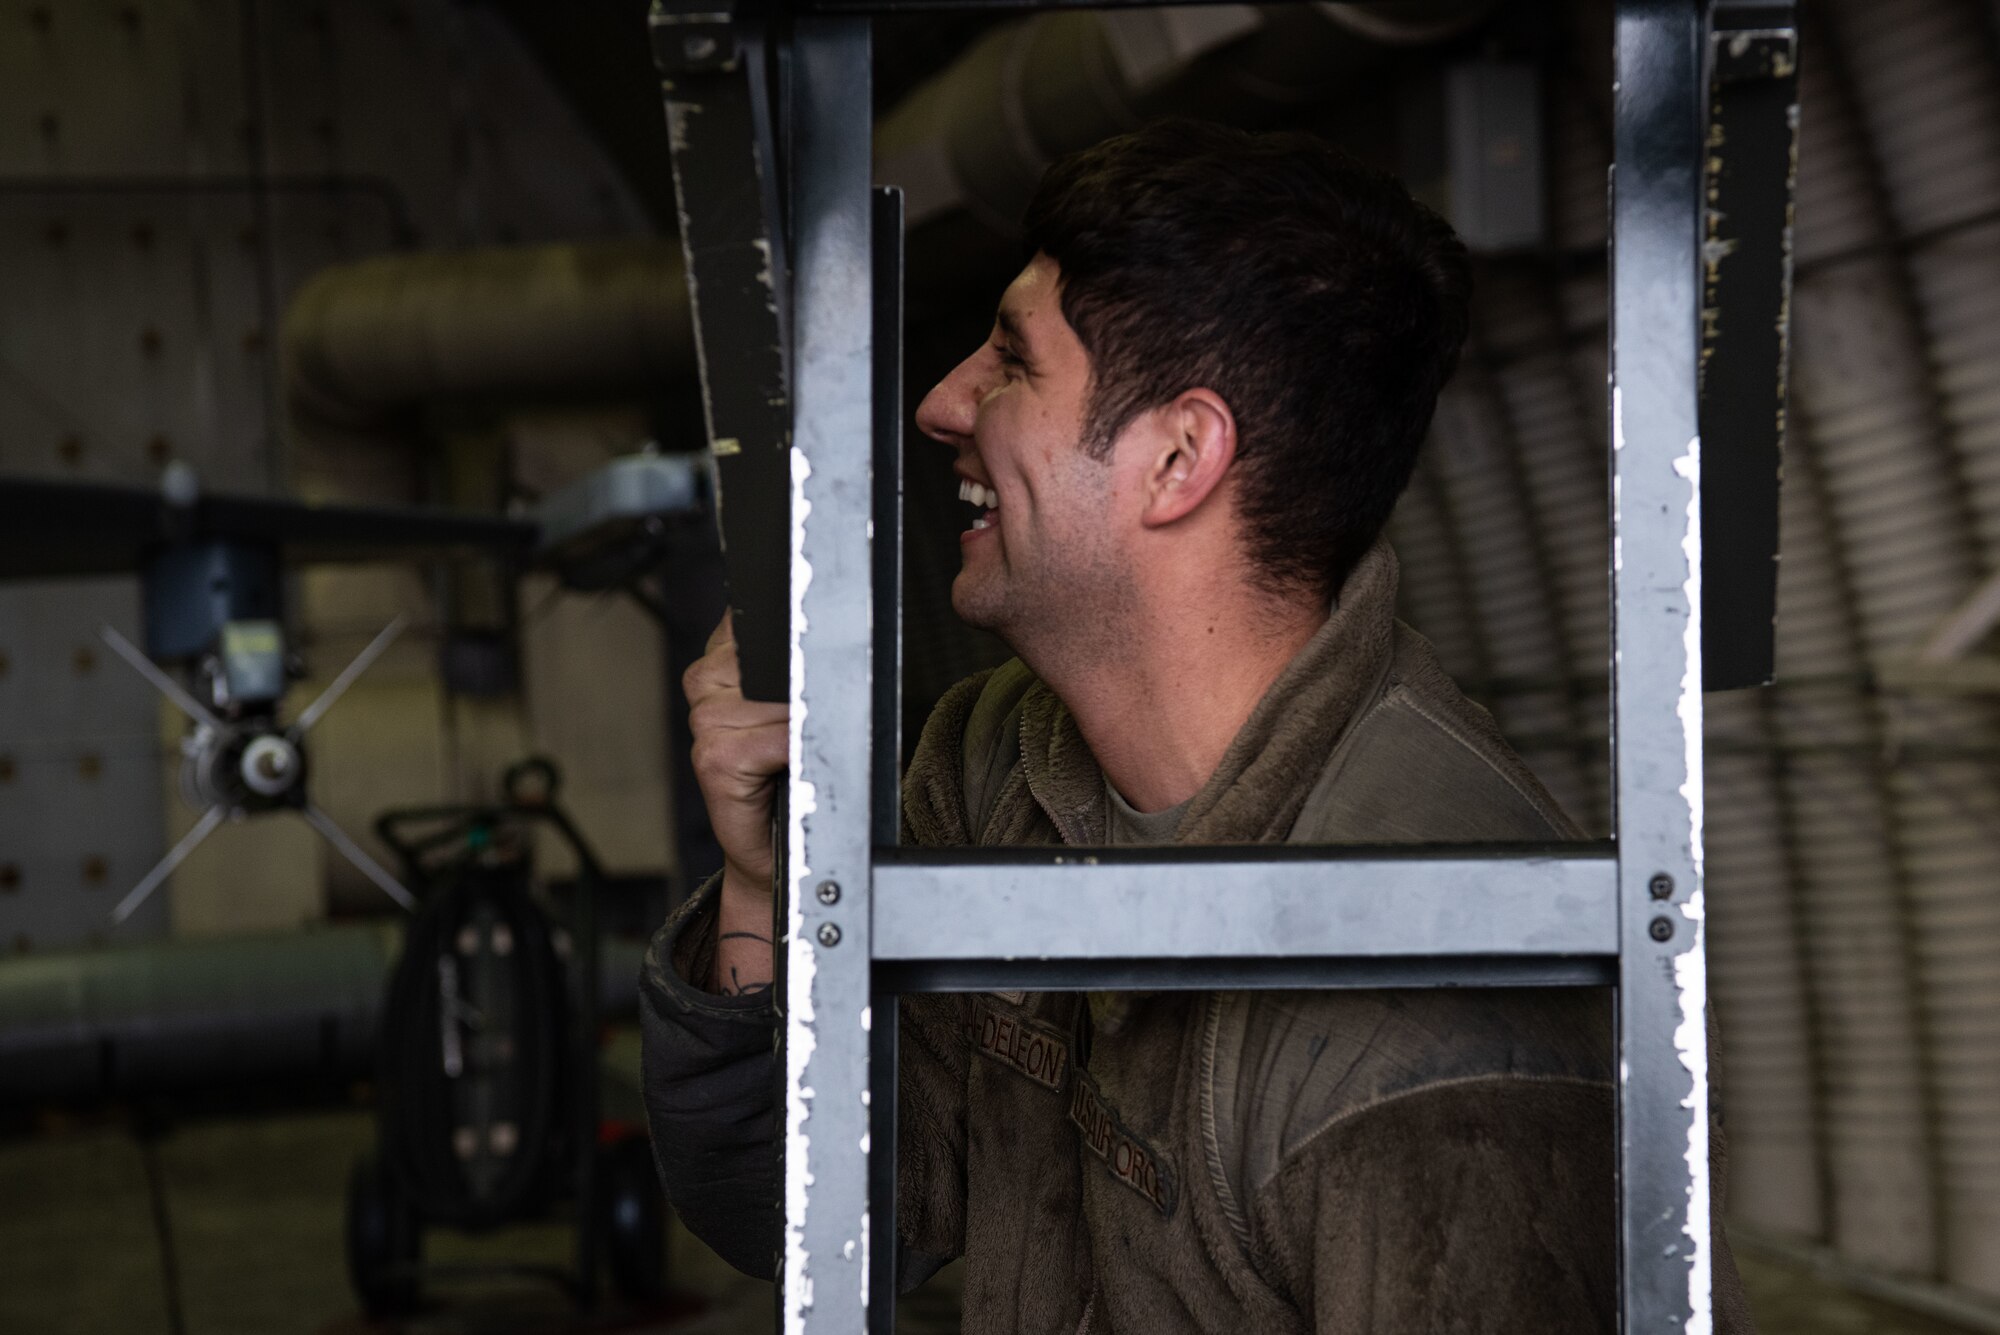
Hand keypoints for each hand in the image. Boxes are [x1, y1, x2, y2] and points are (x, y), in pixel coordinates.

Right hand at [683, 613, 786, 994]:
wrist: (773, 849)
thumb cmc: (792, 778)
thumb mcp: (799, 708)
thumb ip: (798, 665)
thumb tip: (829, 632)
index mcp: (724, 659)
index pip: (762, 622)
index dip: (796, 648)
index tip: (809, 681)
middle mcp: (707, 684)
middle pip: (775, 661)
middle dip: (803, 694)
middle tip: (802, 731)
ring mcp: (707, 721)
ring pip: (779, 700)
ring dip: (800, 727)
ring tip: (794, 752)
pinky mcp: (715, 757)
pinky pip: (777, 737)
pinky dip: (796, 752)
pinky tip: (789, 768)